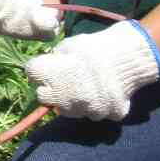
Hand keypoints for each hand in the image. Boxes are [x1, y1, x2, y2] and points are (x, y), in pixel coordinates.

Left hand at [25, 20, 159, 120]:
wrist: (127, 56)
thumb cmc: (95, 47)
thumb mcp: (68, 45)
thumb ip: (55, 58)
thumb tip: (50, 65)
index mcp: (50, 75)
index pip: (31, 74)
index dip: (38, 69)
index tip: (47, 66)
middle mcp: (62, 96)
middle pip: (44, 97)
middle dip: (50, 89)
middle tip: (62, 80)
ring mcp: (83, 108)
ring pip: (68, 110)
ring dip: (71, 101)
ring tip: (85, 86)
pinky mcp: (103, 114)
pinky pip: (94, 113)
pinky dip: (97, 105)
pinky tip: (103, 92)